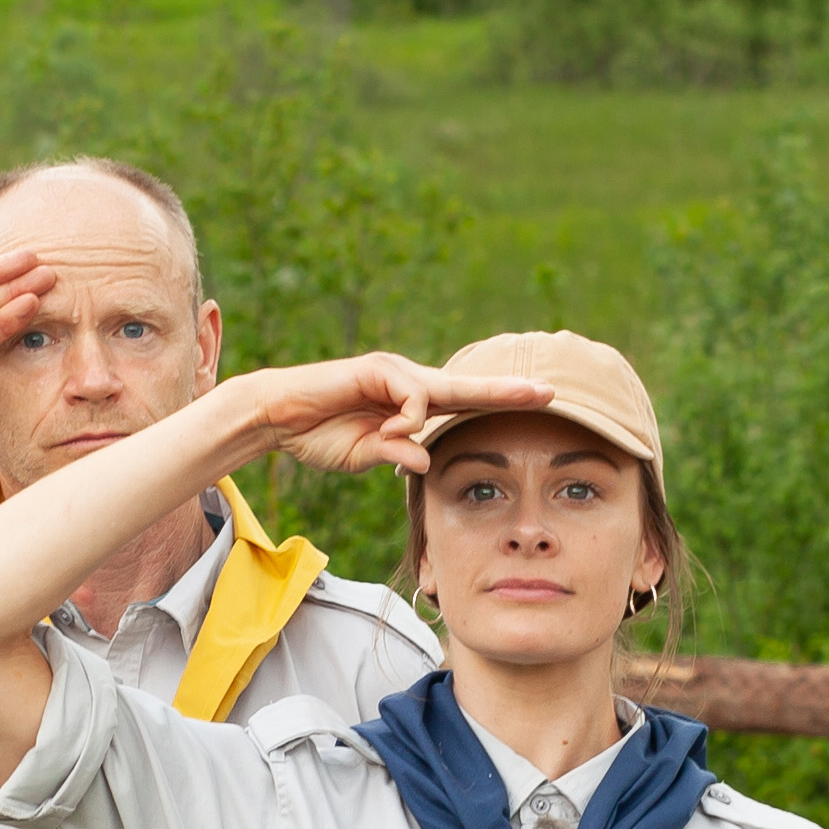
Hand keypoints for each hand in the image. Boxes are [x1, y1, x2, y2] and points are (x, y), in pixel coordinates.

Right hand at [211, 353, 554, 476]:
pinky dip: (405, 418)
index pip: (465, 403)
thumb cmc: (319, 436)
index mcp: (411, 405)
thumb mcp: (365, 455)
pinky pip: (413, 397)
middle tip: (549, 392)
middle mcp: (410, 383)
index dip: (501, 402)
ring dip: (423, 423)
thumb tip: (425, 459)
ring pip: (440, 393)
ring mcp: (396, 374)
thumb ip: (397, 454)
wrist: (279, 418)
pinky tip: (384, 427)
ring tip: (386, 435)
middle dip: (509, 390)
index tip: (539, 402)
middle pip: (470, 387)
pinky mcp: (379, 369)